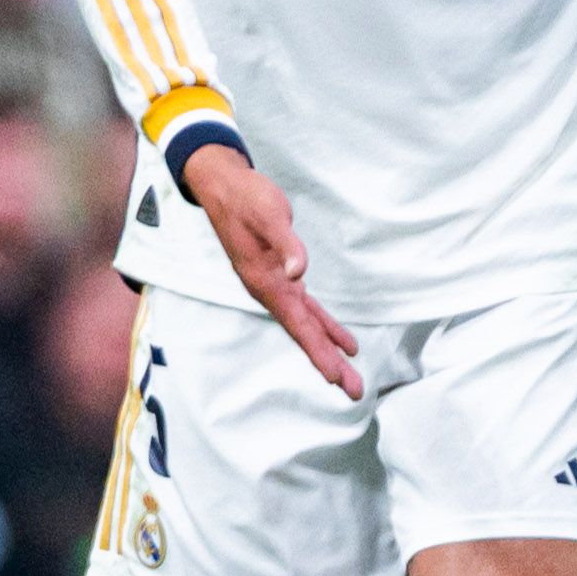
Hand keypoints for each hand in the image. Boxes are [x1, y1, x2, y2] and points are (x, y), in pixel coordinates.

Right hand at [185, 146, 359, 398]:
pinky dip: (322, 324)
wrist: (222, 186)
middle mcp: (269, 290)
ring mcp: (273, 284)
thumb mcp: (269, 214)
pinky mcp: (279, 275)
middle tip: (354, 389)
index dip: (318, 351)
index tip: (336, 377)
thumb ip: (286, 244)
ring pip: (305, 325)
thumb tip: (300, 273)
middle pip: (303, 333)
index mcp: (266, 281)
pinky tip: (337, 338)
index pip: (298, 324)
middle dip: (328, 362)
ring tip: (349, 374)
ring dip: (327, 348)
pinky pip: (304, 309)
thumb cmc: (246, 198)